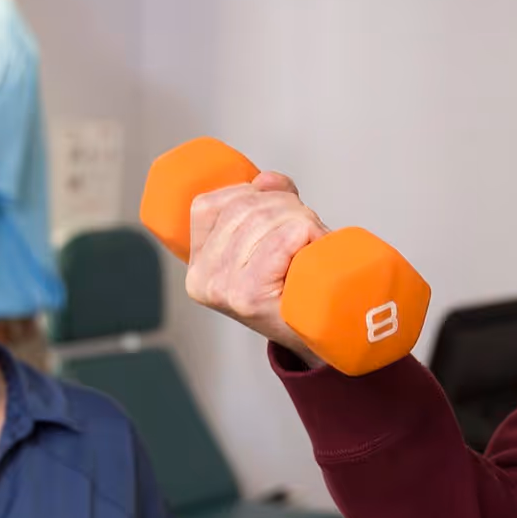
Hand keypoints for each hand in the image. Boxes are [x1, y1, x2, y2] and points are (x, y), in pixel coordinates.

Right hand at [183, 172, 329, 364]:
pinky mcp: (248, 296)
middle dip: (287, 206)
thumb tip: (265, 179)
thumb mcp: (269, 240)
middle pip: (244, 207)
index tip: (279, 210)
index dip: (251, 194)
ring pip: (267, 218)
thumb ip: (265, 203)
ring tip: (314, 243)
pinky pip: (283, 237)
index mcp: (196, 262)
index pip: (210, 203)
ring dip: (303, 220)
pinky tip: (314, 251)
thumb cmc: (295, 289)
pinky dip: (308, 233)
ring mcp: (222, 289)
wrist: (320, 338)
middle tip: (310, 231)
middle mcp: (201, 277)